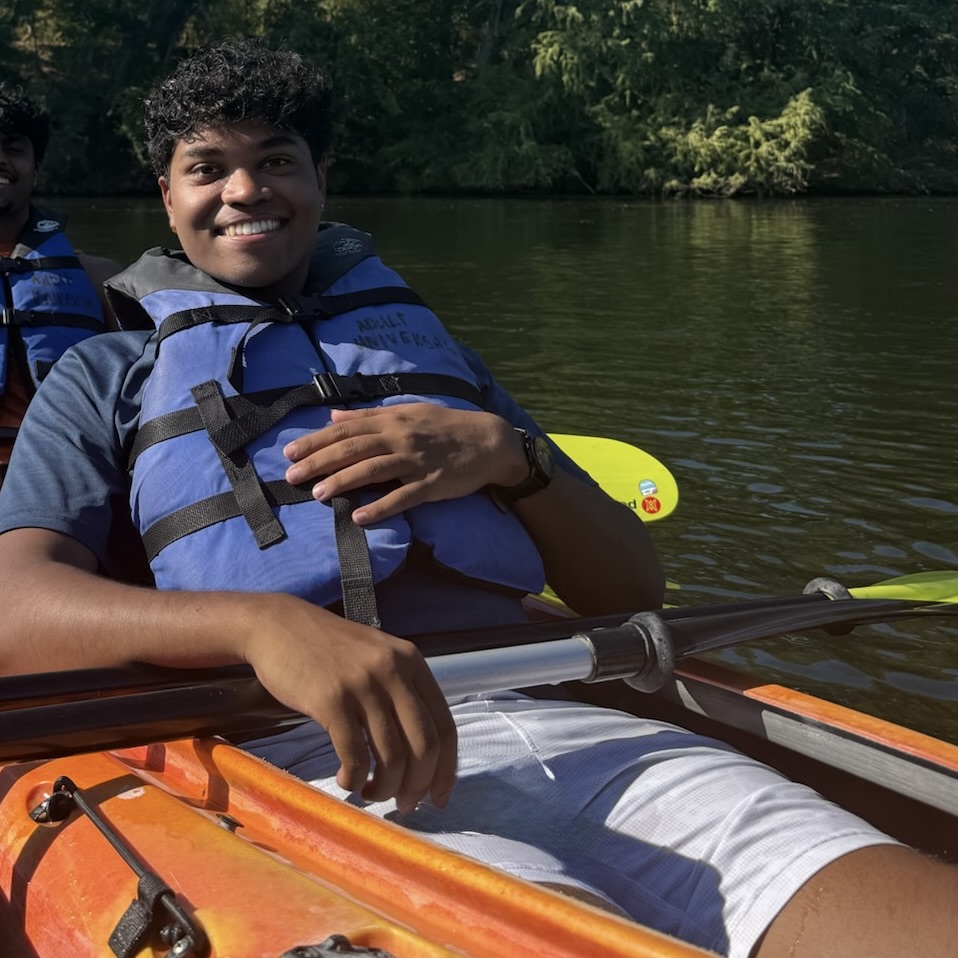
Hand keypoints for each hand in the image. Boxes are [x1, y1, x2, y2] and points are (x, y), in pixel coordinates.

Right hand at [241, 594, 457, 811]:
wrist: (278, 625)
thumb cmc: (328, 648)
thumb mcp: (378, 656)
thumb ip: (401, 690)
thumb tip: (422, 751)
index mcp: (412, 662)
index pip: (445, 725)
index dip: (446, 769)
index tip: (439, 797)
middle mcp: (393, 671)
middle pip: (424, 746)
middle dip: (418, 785)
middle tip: (404, 805)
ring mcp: (362, 685)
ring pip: (392, 755)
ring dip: (385, 787)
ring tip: (370, 793)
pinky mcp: (331, 700)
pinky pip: (354, 754)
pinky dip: (354, 778)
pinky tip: (346, 780)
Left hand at [283, 403, 526, 524]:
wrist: (489, 440)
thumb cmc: (446, 426)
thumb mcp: (408, 412)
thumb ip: (370, 416)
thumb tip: (334, 415)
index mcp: (392, 420)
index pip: (346, 429)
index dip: (317, 440)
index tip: (290, 452)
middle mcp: (400, 438)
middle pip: (353, 449)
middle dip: (319, 462)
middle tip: (291, 476)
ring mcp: (416, 461)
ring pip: (373, 470)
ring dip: (343, 481)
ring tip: (319, 495)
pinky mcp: (432, 484)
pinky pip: (403, 497)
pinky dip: (380, 506)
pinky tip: (359, 516)